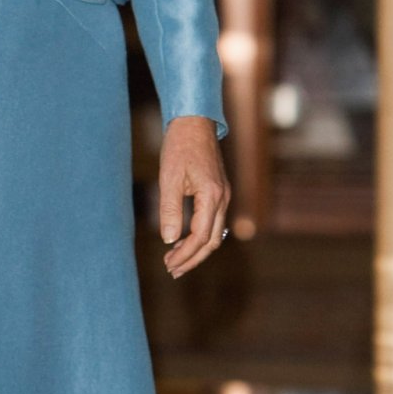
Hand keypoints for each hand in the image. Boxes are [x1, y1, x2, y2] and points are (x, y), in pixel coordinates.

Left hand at [159, 116, 229, 276]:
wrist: (195, 123)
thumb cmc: (180, 147)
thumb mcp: (169, 178)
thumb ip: (170, 209)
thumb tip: (170, 239)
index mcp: (212, 195)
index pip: (200, 236)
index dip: (185, 254)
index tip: (169, 264)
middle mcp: (223, 198)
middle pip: (212, 241)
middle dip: (192, 258)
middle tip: (172, 270)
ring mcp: (223, 195)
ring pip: (215, 233)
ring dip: (197, 250)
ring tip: (175, 260)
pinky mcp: (219, 191)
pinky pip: (214, 222)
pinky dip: (201, 236)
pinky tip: (183, 239)